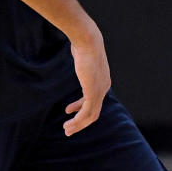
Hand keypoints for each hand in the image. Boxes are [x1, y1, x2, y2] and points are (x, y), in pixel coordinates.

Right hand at [64, 22, 109, 136]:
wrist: (87, 41)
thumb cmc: (83, 45)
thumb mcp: (84, 56)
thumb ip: (83, 60)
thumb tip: (78, 50)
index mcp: (103, 81)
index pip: (94, 100)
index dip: (81, 108)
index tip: (68, 110)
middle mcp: (104, 87)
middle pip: (94, 111)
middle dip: (81, 121)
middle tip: (68, 128)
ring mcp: (100, 90)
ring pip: (91, 115)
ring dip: (78, 124)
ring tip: (66, 129)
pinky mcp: (93, 92)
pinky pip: (87, 112)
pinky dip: (78, 119)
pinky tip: (69, 121)